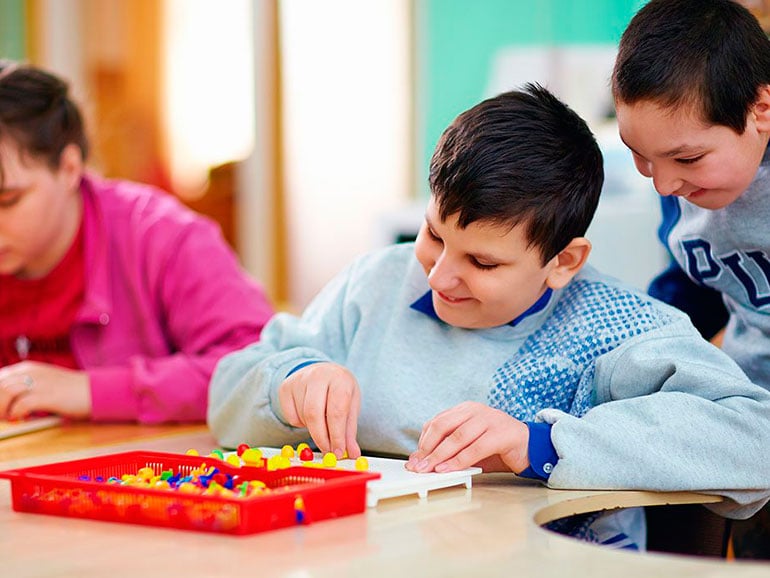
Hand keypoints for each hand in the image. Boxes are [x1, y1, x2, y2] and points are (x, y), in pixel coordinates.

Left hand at [0, 361, 91, 419]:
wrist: (95, 391)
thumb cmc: (70, 391)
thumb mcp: (43, 382)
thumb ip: (23, 388)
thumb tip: (3, 403)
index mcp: (28, 368)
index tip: (1, 407)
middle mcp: (31, 372)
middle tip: (3, 415)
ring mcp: (40, 383)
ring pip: (4, 392)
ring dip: (2, 409)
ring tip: (9, 417)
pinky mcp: (48, 396)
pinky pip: (21, 405)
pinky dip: (16, 414)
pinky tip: (21, 418)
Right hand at [277, 362, 360, 458]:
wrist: (323, 371)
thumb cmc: (340, 390)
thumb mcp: (351, 405)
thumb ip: (349, 431)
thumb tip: (352, 454)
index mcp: (339, 379)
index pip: (336, 411)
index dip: (337, 436)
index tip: (338, 452)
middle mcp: (318, 375)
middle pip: (314, 414)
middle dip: (321, 438)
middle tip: (327, 451)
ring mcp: (299, 380)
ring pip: (302, 417)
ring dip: (312, 429)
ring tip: (322, 423)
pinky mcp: (285, 387)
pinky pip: (290, 417)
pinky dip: (300, 423)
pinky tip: (309, 415)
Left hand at [406, 401, 528, 473]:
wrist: (531, 446)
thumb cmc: (497, 447)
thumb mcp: (469, 446)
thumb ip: (449, 450)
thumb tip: (422, 461)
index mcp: (465, 410)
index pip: (436, 422)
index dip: (423, 441)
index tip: (414, 459)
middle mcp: (475, 410)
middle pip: (443, 426)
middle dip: (428, 448)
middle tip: (418, 466)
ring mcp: (489, 420)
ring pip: (457, 437)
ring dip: (440, 455)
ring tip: (430, 469)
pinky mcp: (501, 434)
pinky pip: (475, 448)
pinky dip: (459, 460)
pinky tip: (449, 469)